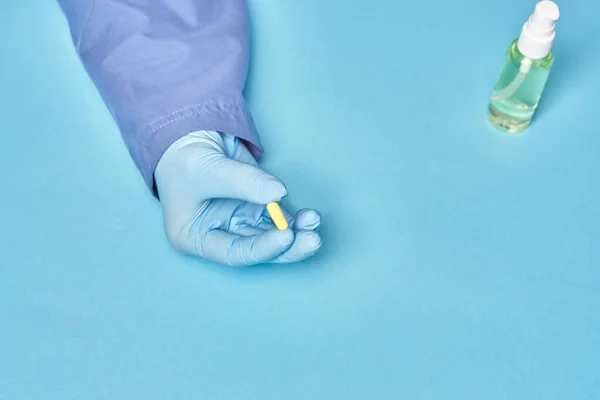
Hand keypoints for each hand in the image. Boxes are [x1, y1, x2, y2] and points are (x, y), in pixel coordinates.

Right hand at [154, 130, 321, 265]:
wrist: (188, 134)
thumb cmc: (184, 157)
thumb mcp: (208, 168)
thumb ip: (242, 182)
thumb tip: (279, 193)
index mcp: (196, 238)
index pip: (234, 253)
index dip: (263, 249)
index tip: (286, 235)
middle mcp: (220, 235)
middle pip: (258, 249)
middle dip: (287, 246)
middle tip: (311, 240)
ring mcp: (240, 221)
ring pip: (272, 235)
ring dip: (296, 232)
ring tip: (313, 221)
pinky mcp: (256, 207)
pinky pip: (279, 218)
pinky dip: (296, 219)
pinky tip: (310, 216)